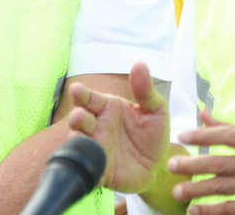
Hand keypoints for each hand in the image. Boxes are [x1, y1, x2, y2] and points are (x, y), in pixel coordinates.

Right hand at [68, 62, 169, 193]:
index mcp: (107, 108)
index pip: (90, 98)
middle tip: (79, 116)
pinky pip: (87, 168)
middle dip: (77, 117)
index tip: (76, 89)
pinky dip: (85, 166)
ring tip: (81, 138)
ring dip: (77, 140)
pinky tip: (90, 163)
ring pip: (78, 143)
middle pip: (79, 119)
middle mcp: (97, 127)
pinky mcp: (100, 170)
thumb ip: (146, 90)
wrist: (158, 166)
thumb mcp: (156, 110)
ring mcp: (96, 148)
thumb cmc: (153, 133)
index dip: (81, 94)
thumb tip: (140, 64)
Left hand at [168, 111, 234, 214]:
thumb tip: (203, 114)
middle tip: (172, 165)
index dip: (204, 135)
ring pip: (223, 189)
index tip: (183, 135)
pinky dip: (212, 211)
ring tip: (178, 191)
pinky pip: (232, 211)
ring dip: (197, 190)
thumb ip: (232, 128)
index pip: (229, 135)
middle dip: (193, 164)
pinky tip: (196, 211)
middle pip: (221, 163)